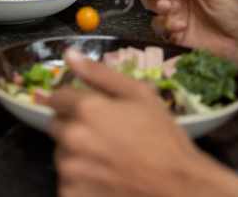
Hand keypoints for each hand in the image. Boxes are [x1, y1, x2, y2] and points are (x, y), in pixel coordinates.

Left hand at [45, 49, 203, 196]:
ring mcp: (72, 171)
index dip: (72, 99)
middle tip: (102, 135)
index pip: (57, 96)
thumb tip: (68, 54)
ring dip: (75, 152)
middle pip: (56, 124)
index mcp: (86, 110)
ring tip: (105, 157)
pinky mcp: (74, 195)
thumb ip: (99, 73)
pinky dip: (79, 179)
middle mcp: (72, 138)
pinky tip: (103, 177)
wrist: (181, 188)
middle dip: (73, 125)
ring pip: (61, 153)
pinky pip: (66, 181)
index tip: (88, 108)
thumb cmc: (163, 138)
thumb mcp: (138, 94)